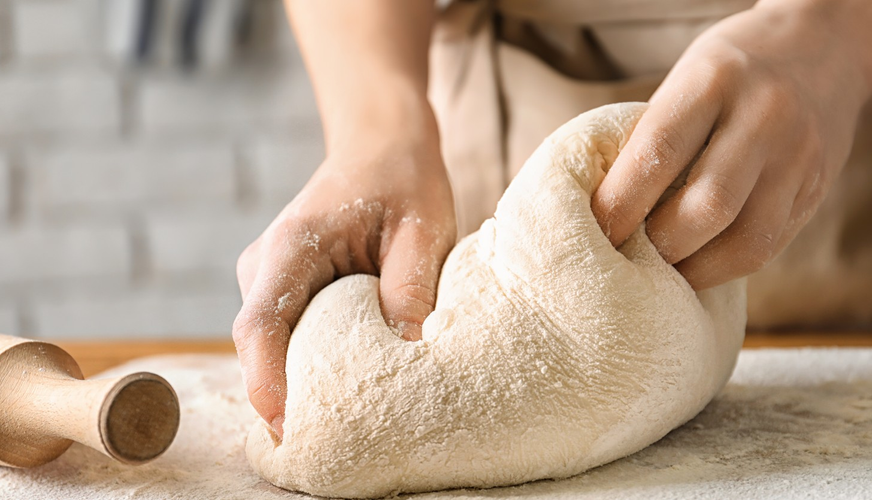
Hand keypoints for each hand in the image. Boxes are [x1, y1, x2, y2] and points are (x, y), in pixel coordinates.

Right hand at [232, 130, 455, 437]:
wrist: (380, 144)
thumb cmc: (402, 179)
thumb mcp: (423, 229)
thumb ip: (412, 287)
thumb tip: (408, 353)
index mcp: (294, 244)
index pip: (262, 322)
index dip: (266, 380)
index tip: (284, 426)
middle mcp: (267, 262)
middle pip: (260, 344)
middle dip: (285, 393)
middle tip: (330, 440)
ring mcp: (269, 275)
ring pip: (271, 343)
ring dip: (299, 378)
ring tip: (345, 414)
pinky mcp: (284, 285)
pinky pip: (285, 333)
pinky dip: (307, 360)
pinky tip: (343, 379)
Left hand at [592, 0, 871, 288]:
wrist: (820, 45)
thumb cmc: (725, 73)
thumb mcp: (683, 82)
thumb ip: (650, 138)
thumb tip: (601, 211)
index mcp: (713, 80)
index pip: (657, 154)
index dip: (620, 205)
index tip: (594, 232)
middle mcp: (764, 116)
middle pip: (706, 206)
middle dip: (658, 245)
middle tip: (624, 259)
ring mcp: (799, 156)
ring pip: (745, 240)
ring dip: (693, 270)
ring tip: (659, 275)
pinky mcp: (817, 189)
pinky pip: (769, 247)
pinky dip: (724, 267)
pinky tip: (694, 268)